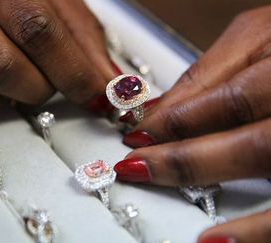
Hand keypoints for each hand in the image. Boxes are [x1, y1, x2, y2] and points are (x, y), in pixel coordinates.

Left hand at [113, 6, 270, 242]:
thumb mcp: (259, 37)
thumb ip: (209, 74)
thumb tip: (157, 111)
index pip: (231, 101)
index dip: (176, 122)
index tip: (137, 135)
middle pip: (252, 145)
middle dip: (183, 160)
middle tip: (135, 166)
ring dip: (214, 189)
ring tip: (164, 193)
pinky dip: (256, 230)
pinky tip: (214, 241)